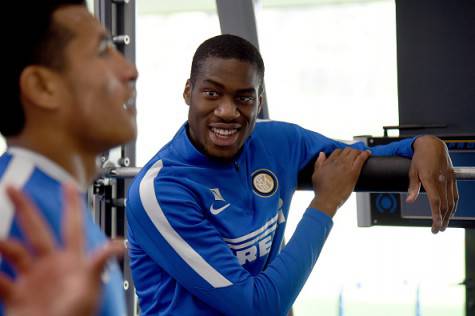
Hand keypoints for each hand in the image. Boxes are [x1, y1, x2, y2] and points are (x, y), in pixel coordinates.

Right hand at [0, 184, 123, 315]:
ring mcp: (32, 279)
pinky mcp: (16, 296)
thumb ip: (99, 265)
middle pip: (36, 229)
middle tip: (12, 188)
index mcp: (71, 261)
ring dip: (1, 243)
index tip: (68, 185)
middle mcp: (51, 265)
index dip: (71, 205)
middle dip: (25, 208)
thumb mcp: (89, 290)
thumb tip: (120, 245)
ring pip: (12, 250)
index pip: (72, 226)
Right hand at [309, 148, 370, 216]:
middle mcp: (338, 162)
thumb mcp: (316, 174)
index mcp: (328, 162)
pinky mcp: (354, 172)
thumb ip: (319, 163)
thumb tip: (322, 154)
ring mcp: (346, 166)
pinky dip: (366, 154)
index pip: (337, 151)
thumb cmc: (321, 190)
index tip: (345, 154)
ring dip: (358, 151)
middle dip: (351, 151)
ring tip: (362, 153)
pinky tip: (368, 153)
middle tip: (354, 154)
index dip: (342, 152)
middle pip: (346, 150)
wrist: (327, 199)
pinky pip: (361, 159)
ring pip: (354, 152)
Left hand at [407, 135, 458, 233]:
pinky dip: (453, 206)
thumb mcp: (412, 171)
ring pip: (452, 201)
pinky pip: (455, 195)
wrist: (432, 144)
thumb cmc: (420, 157)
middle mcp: (442, 180)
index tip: (435, 225)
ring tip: (443, 225)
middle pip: (445, 205)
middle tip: (437, 230)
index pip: (435, 201)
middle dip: (442, 220)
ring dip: (448, 215)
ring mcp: (449, 180)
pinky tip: (450, 212)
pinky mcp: (453, 178)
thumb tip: (410, 201)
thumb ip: (412, 187)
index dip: (436, 215)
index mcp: (431, 179)